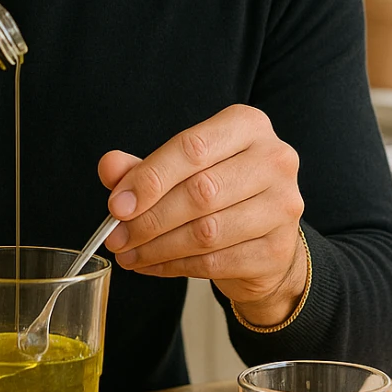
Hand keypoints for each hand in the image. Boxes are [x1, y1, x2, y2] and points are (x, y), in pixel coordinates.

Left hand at [100, 105, 307, 327]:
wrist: (266, 236)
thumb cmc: (221, 191)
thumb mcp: (181, 169)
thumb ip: (144, 167)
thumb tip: (110, 166)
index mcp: (247, 126)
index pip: (192, 148)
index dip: (149, 179)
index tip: (116, 204)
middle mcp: (274, 160)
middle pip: (200, 192)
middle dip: (149, 218)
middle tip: (116, 236)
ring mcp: (282, 206)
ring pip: (207, 231)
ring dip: (158, 247)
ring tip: (128, 253)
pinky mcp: (278, 250)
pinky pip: (216, 262)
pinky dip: (175, 266)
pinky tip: (152, 265)